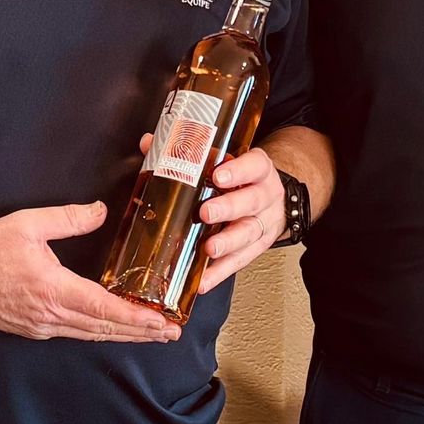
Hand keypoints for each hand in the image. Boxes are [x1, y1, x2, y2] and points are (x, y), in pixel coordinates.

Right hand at [0, 201, 181, 342]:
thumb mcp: (29, 224)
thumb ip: (69, 218)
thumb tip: (101, 212)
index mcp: (54, 290)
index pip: (104, 309)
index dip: (136, 318)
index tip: (161, 323)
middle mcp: (51, 315)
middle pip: (104, 329)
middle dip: (141, 333)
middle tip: (170, 333)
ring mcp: (41, 326)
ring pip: (91, 335)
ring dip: (123, 336)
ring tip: (151, 335)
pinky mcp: (32, 329)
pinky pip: (74, 334)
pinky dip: (98, 333)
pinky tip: (110, 329)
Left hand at [192, 143, 285, 293]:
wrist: (272, 197)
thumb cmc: (240, 179)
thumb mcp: (225, 161)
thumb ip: (189, 152)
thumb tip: (150, 143)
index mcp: (257, 170)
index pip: (254, 166)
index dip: (238, 170)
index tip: (218, 175)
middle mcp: (264, 196)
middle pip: (251, 201)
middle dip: (228, 208)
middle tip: (206, 213)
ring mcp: (263, 223)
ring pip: (249, 233)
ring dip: (228, 242)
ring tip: (209, 249)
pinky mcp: (257, 248)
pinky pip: (240, 261)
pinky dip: (221, 272)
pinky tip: (203, 280)